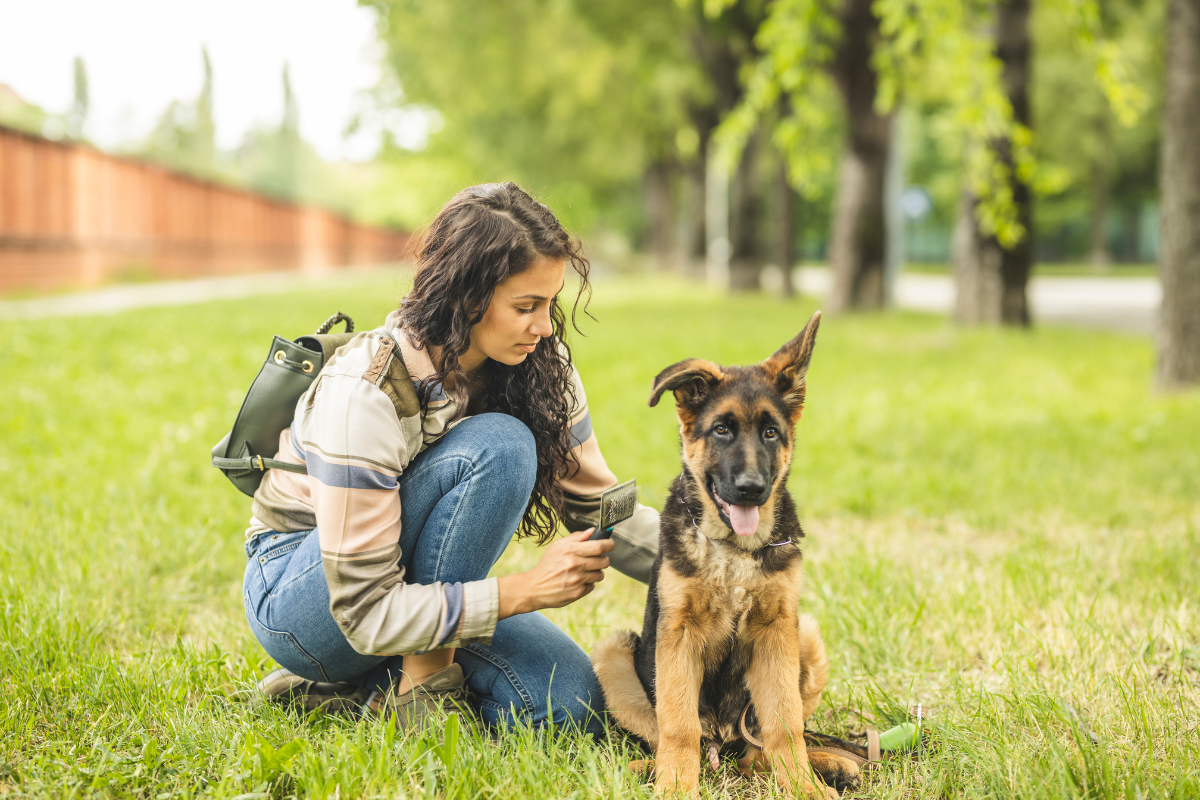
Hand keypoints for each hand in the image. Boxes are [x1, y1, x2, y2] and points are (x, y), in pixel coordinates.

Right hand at [497, 529, 614, 617]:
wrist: (534, 588)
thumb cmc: (547, 564)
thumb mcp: (557, 546)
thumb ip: (576, 537)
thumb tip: (593, 531)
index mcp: (570, 550)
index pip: (599, 547)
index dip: (609, 544)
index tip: (610, 545)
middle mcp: (575, 565)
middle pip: (604, 561)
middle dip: (603, 559)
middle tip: (595, 559)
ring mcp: (577, 580)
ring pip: (600, 574)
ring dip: (596, 572)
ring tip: (584, 571)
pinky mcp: (578, 593)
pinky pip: (592, 586)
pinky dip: (588, 583)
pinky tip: (577, 581)